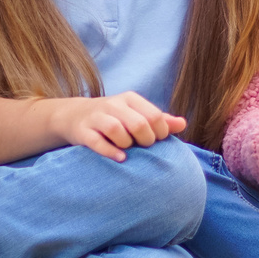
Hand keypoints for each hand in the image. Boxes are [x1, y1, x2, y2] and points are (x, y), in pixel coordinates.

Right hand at [54, 92, 186, 160]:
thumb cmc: (115, 118)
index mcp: (130, 99)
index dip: (160, 132)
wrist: (75, 116)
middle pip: (138, 123)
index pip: (154, 115)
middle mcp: (113, 105)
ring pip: (116, 130)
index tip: (157, 141)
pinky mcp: (82, 131)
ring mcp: (96, 117)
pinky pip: (97, 142)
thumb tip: (183, 124)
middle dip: (145, 140)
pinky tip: (120, 158)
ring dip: (126, 144)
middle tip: (143, 146)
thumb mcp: (136, 114)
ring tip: (128, 149)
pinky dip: (110, 151)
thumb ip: (160, 119)